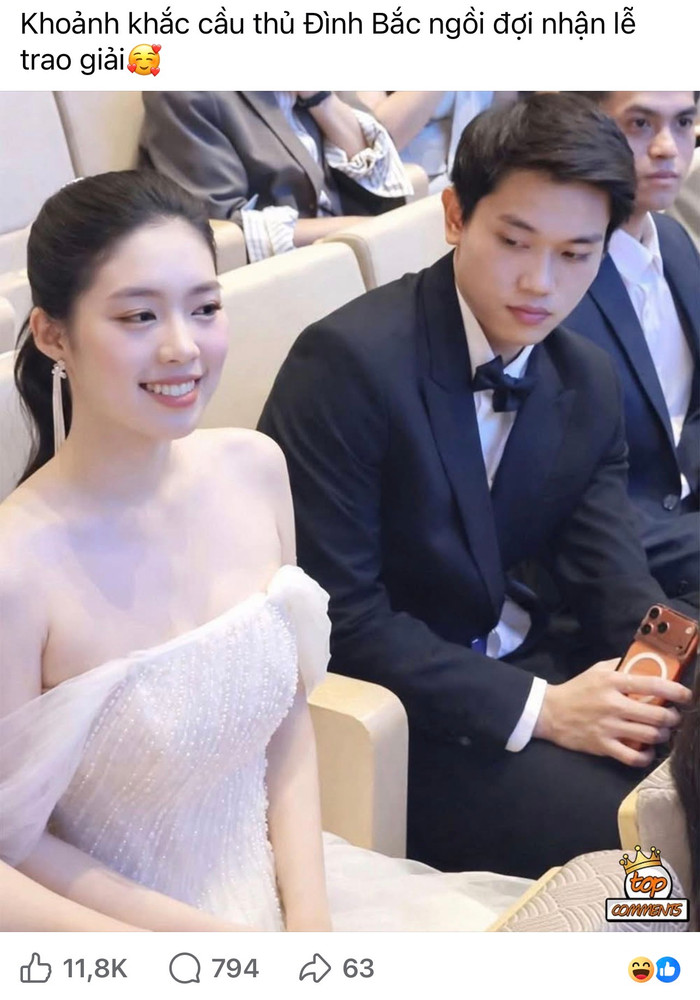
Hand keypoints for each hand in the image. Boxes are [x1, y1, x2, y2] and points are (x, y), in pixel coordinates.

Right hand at [534, 658, 690, 766]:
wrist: (550, 712)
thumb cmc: (577, 689)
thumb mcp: (597, 670)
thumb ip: (620, 666)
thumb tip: (645, 663)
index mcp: (613, 682)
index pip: (652, 684)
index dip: (675, 691)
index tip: (686, 696)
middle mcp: (613, 704)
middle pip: (657, 715)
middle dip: (673, 718)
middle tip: (674, 717)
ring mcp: (609, 727)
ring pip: (649, 735)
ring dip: (662, 735)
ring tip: (661, 732)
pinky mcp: (603, 746)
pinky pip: (633, 757)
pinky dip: (645, 756)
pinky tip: (647, 751)